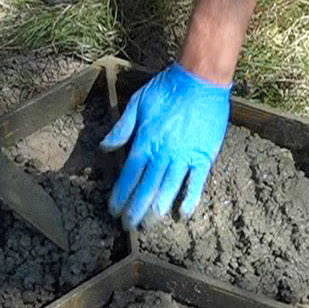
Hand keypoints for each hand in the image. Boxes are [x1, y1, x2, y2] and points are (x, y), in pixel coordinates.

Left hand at [101, 62, 230, 228]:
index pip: (129, 176)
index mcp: (145, 142)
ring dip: (157, 210)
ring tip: (149, 225)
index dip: (121, 195)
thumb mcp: (137, 103)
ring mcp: (184, 156)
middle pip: (147, 188)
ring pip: (168, 189)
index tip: (114, 210)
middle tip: (129, 226)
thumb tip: (105, 147)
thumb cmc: (166, 90)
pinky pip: (196, 182)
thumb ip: (121, 128)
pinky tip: (182, 213)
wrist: (200, 81)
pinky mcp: (203, 156)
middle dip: (136, 210)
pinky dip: (189, 199)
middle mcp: (163, 153)